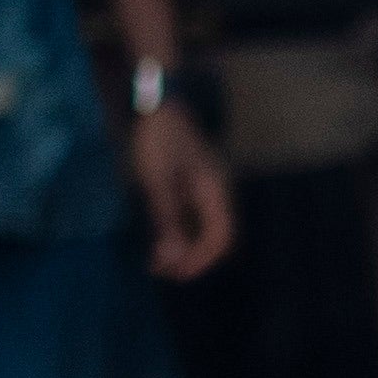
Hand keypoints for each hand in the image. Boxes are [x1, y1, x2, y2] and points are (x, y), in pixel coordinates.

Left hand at [126, 95, 238, 286]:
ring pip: (202, 227)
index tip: (174, 273)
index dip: (200, 260)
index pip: (219, 238)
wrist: (158, 103)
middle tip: (162, 271)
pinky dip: (178, 229)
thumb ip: (167, 220)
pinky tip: (161, 234)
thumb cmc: (160, 140)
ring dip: (183, 245)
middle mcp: (217, 193)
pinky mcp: (192, 182)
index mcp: (216, 193)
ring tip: (157, 259)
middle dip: (191, 257)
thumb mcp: (158, 182)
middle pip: (214, 236)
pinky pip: (191, 215)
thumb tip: (172, 258)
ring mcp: (205, 187)